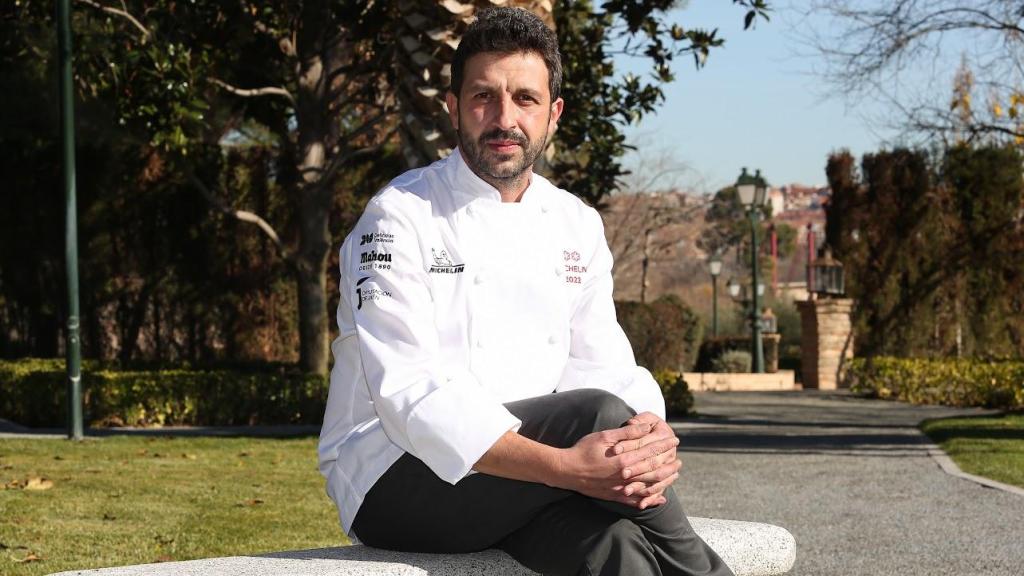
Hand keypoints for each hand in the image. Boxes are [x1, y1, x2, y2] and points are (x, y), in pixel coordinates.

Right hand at [554, 422, 678, 507]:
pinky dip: (649, 500)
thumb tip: (647, 427)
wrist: (566, 470)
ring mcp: (620, 488)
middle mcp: (625, 475)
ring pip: (648, 487)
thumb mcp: (605, 436)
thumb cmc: (584, 449)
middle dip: (668, 464)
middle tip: (679, 461)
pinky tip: (660, 499)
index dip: (664, 445)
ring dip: (663, 481)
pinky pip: (636, 501)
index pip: (650, 451)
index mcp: (624, 458)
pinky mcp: (614, 496)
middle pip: (653, 470)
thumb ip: (628, 433)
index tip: (675, 440)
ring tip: (674, 476)